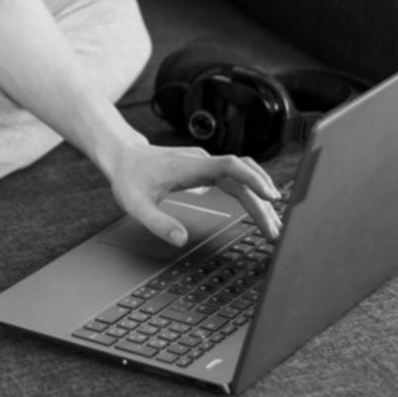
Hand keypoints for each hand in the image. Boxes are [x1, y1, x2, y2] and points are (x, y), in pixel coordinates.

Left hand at [104, 141, 281, 245]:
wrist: (123, 156)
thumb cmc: (129, 178)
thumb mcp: (135, 204)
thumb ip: (157, 222)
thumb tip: (180, 240)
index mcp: (190, 166)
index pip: (230, 166)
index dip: (252, 178)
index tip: (270, 196)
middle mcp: (202, 161)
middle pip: (242, 177)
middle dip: (261, 203)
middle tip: (274, 230)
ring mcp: (206, 164)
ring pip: (242, 177)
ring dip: (260, 197)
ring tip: (273, 222)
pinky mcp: (206, 169)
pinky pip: (235, 178)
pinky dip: (251, 191)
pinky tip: (259, 206)